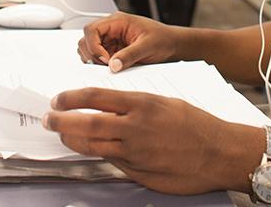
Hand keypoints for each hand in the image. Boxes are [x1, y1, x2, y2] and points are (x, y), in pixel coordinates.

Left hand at [44, 88, 254, 194]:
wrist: (221, 152)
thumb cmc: (198, 125)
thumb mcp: (165, 102)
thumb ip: (135, 106)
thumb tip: (109, 108)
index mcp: (142, 104)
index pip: (96, 97)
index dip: (72, 98)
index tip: (59, 99)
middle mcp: (136, 127)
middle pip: (87, 123)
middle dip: (62, 120)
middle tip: (49, 118)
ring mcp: (136, 153)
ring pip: (93, 146)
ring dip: (73, 140)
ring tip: (63, 134)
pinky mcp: (139, 173)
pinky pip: (111, 162)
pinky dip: (97, 155)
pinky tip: (90, 150)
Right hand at [77, 13, 178, 71]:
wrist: (172, 44)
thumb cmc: (163, 39)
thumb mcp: (147, 46)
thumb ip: (129, 55)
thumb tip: (112, 65)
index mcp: (117, 21)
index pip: (92, 29)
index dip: (93, 45)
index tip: (104, 59)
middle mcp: (111, 29)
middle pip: (86, 39)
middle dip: (92, 55)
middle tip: (107, 66)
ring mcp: (110, 40)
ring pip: (89, 49)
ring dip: (94, 60)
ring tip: (110, 67)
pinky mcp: (112, 51)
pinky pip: (97, 58)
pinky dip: (100, 65)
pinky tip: (112, 68)